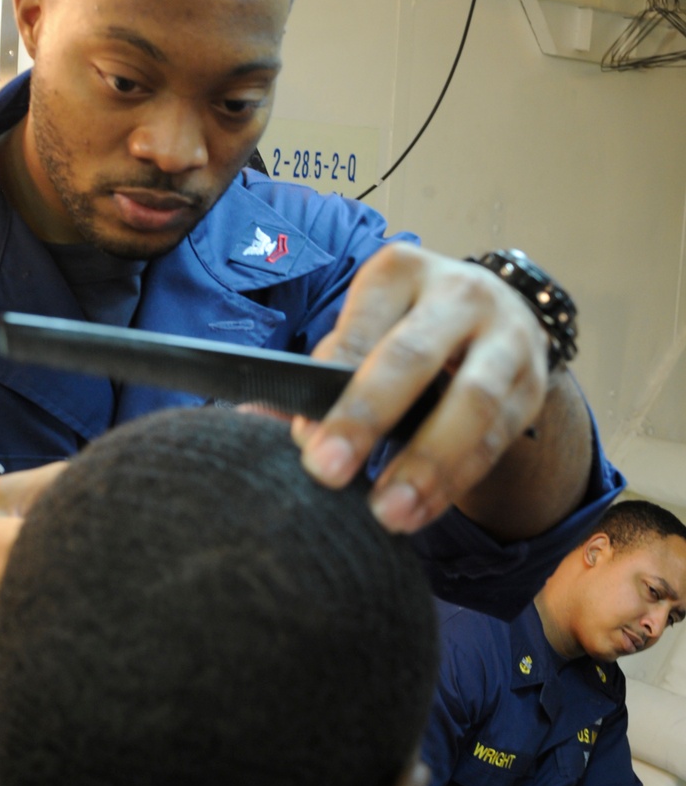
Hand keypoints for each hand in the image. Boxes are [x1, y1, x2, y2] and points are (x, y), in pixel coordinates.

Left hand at [292, 244, 549, 531]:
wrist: (498, 317)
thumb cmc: (408, 328)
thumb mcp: (367, 327)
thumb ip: (320, 373)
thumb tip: (252, 420)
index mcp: (401, 272)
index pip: (360, 330)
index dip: (331, 388)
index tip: (305, 443)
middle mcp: (460, 294)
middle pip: (414, 357)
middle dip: (367, 417)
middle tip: (327, 472)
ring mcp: (506, 337)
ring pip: (471, 404)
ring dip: (427, 466)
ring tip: (388, 513)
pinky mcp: (532, 384)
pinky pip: (497, 439)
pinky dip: (457, 482)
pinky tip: (422, 512)